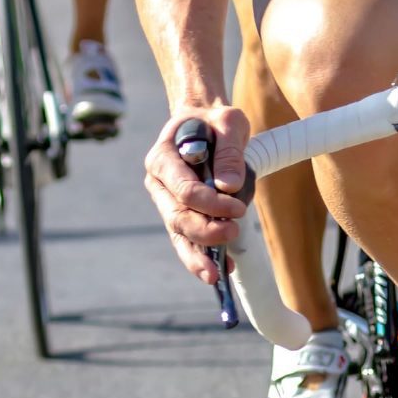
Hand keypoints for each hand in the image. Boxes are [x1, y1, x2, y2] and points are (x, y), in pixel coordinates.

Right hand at [144, 101, 250, 282]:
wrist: (204, 123)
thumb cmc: (215, 121)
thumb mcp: (228, 121)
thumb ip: (228, 151)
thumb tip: (230, 186)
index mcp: (162, 158)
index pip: (183, 190)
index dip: (209, 203)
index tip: (238, 207)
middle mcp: (159, 184)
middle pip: (177, 217)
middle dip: (204, 232)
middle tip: (232, 233)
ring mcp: (167, 202)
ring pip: (179, 234)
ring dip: (197, 256)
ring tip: (216, 275)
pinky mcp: (180, 214)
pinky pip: (188, 239)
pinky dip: (203, 256)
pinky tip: (222, 270)